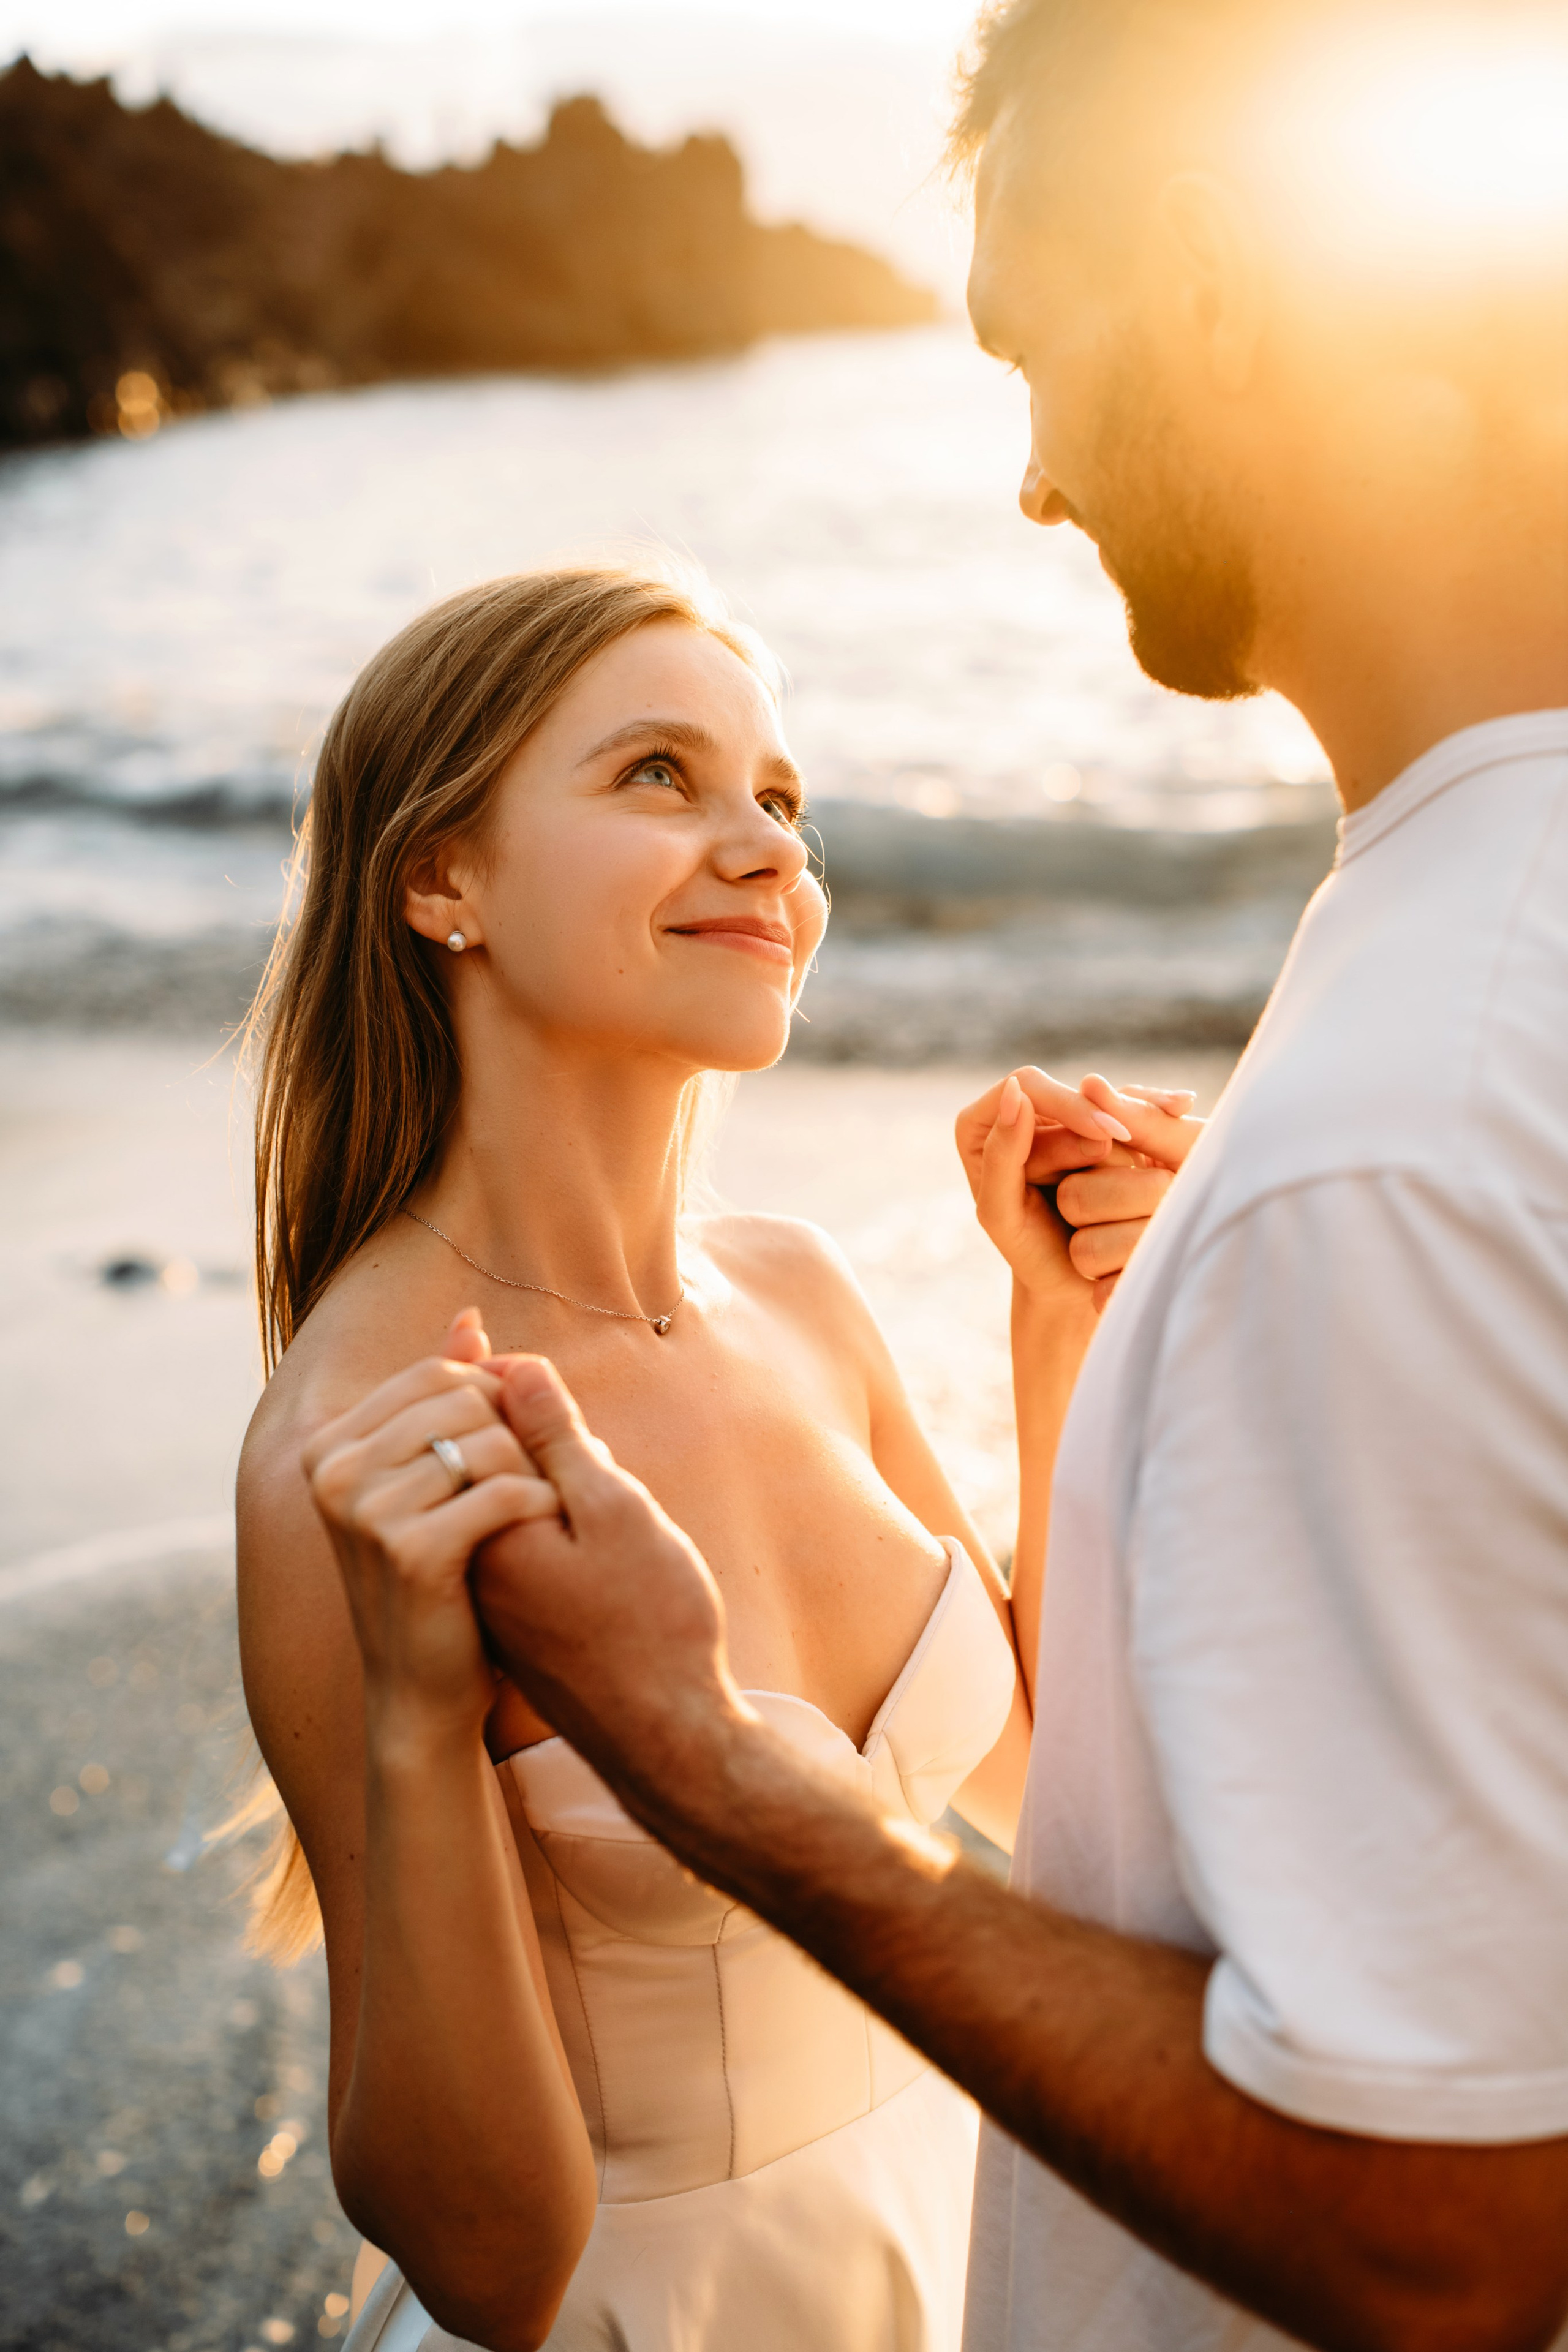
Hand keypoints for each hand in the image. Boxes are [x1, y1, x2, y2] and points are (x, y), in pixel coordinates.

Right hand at [303, 1310, 561, 1745]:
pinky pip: (502, 1492)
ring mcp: (363, 1511)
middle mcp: (333, 1471)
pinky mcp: (410, 1552)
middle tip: (537, 1478)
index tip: (517, 1445)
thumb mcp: (429, 1480)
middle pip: (464, 1402)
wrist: (420, 1689)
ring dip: (532, 1471)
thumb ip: (443, 1396)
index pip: (435, 1376)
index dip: (493, 1400)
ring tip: (541, 1505)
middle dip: (516, 1433)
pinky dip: (538, 1504)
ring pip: (488, 1443)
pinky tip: (546, 1526)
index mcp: (329, 1446)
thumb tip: (469, 1319)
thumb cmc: (434, 1577)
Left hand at [474, 1358, 739, 1813]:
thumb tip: (509, 1367)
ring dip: (560, 1488)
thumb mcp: (615, 1508)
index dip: (524, 1393)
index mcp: (486, 1530)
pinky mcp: (519, 1620)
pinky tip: (613, 1558)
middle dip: (549, 1444)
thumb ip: (556, 1437)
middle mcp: (475, 1563)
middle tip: (604, 1472)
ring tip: (616, 1523)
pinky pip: (528, 1546)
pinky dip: (563, 1531)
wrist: (668, 1739)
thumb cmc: (652, 1621)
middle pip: (494, 1461)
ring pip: (516, 1502)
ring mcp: (496, 1596)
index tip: (569, 1411)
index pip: (477, 1425)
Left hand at [958, 1069, 1203, 1312]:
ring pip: (1103, 1102)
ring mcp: (1060, 1118)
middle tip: (1124, 1162)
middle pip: (1070, 1095)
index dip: (1073, 1106)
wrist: (1070, 1276)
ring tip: (1140, 1164)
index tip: (1112, 1134)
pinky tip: (1179, 1108)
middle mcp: (1020, 1111)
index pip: (1031, 1085)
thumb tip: (1017, 1094)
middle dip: (1098, 1130)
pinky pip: (1128, 1107)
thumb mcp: (1002, 1213)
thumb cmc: (1030, 1252)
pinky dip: (1154, 1113)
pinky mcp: (1094, 1127)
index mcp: (982, 1120)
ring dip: (1128, 1130)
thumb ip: (1001, 1157)